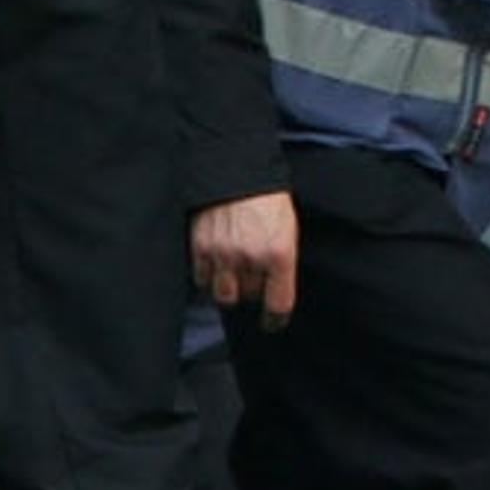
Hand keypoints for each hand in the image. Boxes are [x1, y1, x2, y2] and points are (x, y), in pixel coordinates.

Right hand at [191, 191, 297, 332]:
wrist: (237, 166)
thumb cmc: (267, 195)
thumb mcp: (288, 226)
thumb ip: (281, 258)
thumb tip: (275, 286)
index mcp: (279, 253)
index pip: (278, 304)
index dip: (275, 318)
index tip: (272, 322)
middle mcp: (251, 257)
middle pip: (249, 297)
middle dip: (252, 289)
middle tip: (252, 273)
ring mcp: (224, 254)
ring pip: (224, 294)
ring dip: (229, 286)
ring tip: (232, 270)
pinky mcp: (201, 247)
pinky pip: (202, 278)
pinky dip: (208, 274)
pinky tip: (215, 260)